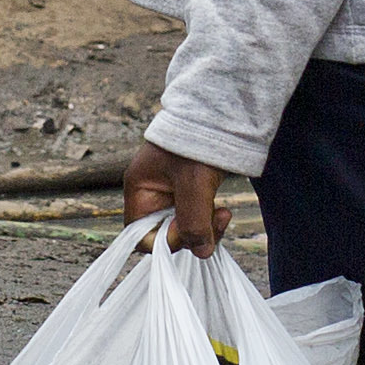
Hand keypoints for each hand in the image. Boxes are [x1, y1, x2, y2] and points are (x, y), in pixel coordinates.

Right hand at [123, 140, 229, 256]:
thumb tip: (201, 252)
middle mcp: (152, 194)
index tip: (191, 228)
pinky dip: (210, 220)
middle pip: (165, 234)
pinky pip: (197, 218)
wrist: (220, 112)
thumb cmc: (197, 140)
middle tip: (217, 220)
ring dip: (205, 228)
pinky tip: (223, 210)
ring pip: (184, 228)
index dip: (166, 240)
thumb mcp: (194, 183)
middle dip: (192, 234)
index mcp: (140, 189)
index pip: (141, 235)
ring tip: (224, 213)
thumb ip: (194, 221)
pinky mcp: (190, 192)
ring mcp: (171, 193)